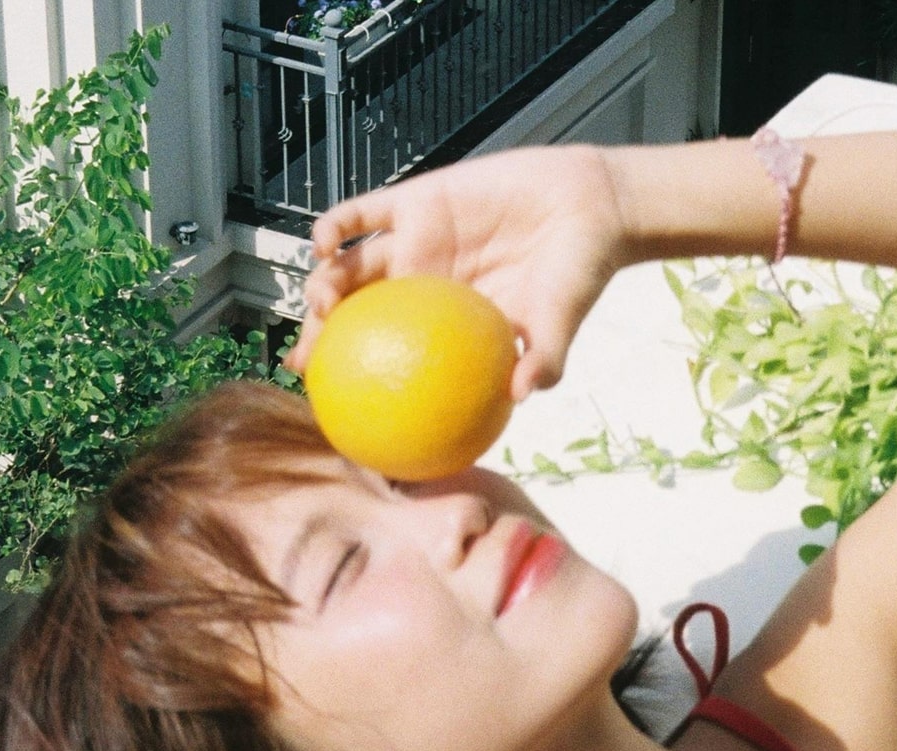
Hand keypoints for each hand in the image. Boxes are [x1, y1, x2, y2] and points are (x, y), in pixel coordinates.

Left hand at [289, 145, 628, 399]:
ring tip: (322, 302)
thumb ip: (544, 357)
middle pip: (355, 315)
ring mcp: (415, 242)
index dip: (356, 378)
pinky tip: (323, 243)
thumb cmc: (578, 269)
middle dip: (320, 338)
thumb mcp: (561, 320)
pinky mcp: (416, 201)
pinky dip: (334, 226)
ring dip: (323, 284)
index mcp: (447, 322)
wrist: (591, 204)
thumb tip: (525, 394)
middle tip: (305, 359)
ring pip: (350, 267)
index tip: (333, 403)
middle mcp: (422, 284)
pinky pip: (361, 213)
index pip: (390, 355)